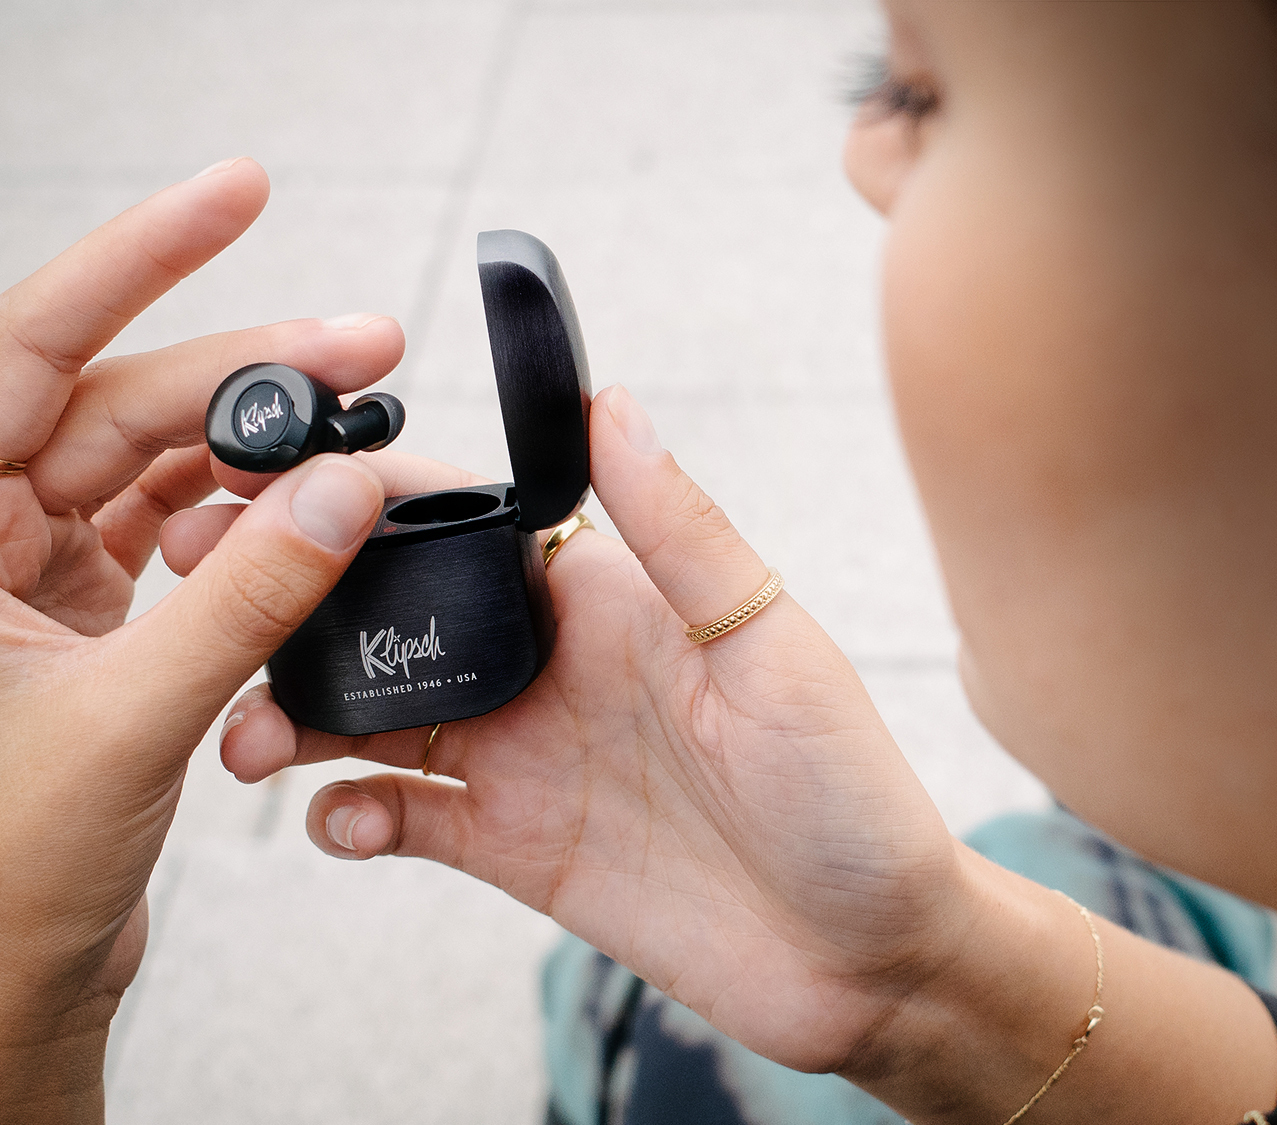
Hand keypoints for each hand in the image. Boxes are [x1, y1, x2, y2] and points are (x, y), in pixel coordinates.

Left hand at [0, 159, 403, 1119]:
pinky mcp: (90, 625)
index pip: (27, 351)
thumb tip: (347, 494)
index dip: (133, 260)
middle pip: (120, 403)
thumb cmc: (0, 877)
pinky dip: (254, 526)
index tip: (236, 197)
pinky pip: (182, 537)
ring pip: (159, 466)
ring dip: (264, 448)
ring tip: (364, 428)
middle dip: (250, 371)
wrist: (5, 994)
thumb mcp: (131, 720)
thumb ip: (248, 596)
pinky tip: (314, 520)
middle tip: (368, 348)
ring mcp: (34, 580)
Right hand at [218, 385, 972, 1073]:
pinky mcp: (515, 850)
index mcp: (610, 599)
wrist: (870, 957)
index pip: (467, 523)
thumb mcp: (772, 650)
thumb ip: (680, 534)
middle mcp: (554, 669)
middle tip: (207, 604)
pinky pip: (401, 818)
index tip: (277, 486)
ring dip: (296, 718)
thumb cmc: (853, 793)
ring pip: (374, 718)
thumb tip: (611, 401)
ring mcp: (527, 760)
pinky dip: (349, 818)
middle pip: (395, 619)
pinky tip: (345, 825)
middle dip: (297, 608)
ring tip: (251, 738)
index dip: (369, 500)